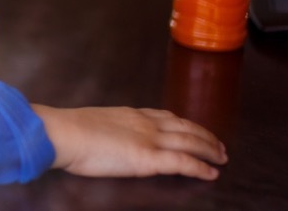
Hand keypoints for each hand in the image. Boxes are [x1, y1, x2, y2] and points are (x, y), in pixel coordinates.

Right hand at [32, 104, 227, 180]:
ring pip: (190, 142)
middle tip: (219, 145)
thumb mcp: (95, 122)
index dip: (184, 123)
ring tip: (222, 157)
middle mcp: (145, 123)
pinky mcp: (149, 158)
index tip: (194, 128)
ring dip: (209, 149)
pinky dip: (201, 167)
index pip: (166, 116)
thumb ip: (110, 128)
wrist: (65, 133)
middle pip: (184, 127)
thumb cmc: (71, 131)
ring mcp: (149, 139)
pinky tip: (211, 173)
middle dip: (204, 135)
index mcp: (131, 114)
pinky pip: (183, 162)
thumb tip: (110, 136)